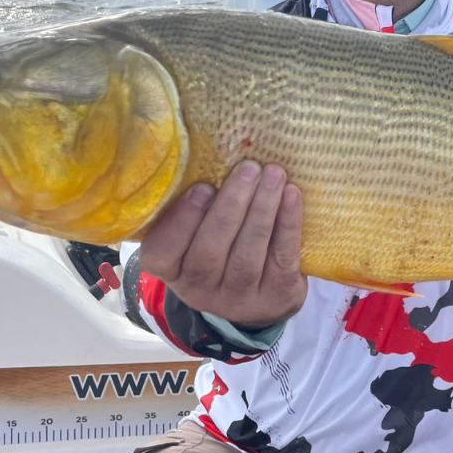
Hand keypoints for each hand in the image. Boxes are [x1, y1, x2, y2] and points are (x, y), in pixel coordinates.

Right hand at [139, 160, 306, 329]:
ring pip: (247, 256)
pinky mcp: (277, 297)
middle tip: (248, 168)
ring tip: (273, 173)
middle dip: (231, 206)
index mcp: (172, 269)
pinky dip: (288, 224)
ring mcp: (238, 299)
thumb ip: (197, 206)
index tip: (202, 187)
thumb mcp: (197, 234)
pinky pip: (282, 258)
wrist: (262, 295)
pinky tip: (292, 194)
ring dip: (262, 209)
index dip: (180, 221)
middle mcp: (199, 290)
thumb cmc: (224, 248)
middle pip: (208, 252)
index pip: (161, 253)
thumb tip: (215, 153)